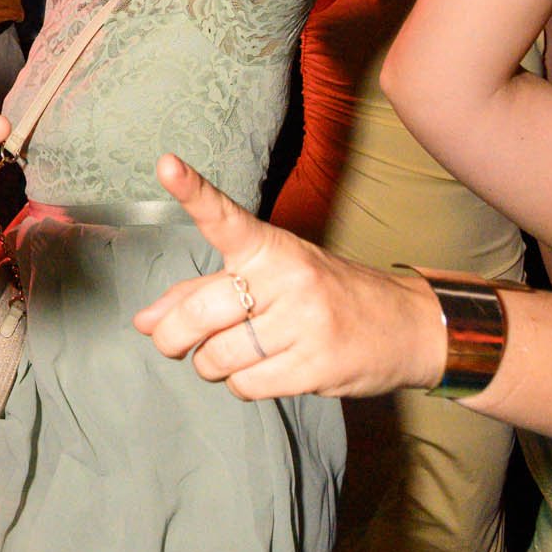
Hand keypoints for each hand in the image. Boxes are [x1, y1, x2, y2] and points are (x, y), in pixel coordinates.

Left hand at [132, 154, 443, 399]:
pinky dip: (241, 385)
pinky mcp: (316, 366)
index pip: (224, 218)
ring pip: (218, 357)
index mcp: (270, 246)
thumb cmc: (324, 294)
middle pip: (199, 314)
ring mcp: (304, 322)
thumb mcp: (267, 276)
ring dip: (211, 365)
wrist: (405, 326)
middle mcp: (286, 277)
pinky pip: (246, 386)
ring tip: (234, 354)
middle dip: (173, 337)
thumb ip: (199, 292)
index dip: (192, 192)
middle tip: (173, 342)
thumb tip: (145, 321)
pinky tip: (262, 371)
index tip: (166, 165)